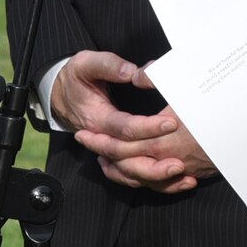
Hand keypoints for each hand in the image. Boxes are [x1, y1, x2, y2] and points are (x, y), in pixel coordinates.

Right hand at [54, 53, 214, 193]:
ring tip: (186, 176)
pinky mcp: (118, 156)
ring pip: (133, 174)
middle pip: (129, 160)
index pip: (124, 128)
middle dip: (156, 163)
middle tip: (182, 160)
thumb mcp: (85, 64)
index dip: (148, 128)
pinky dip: (156, 182)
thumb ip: (109, 66)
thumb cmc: (76, 77)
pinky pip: (135, 176)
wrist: (61, 95)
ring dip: (159, 178)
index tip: (171, 123)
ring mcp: (110, 152)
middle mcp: (104, 140)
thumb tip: (133, 73)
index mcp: (97, 119)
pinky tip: (180, 181)